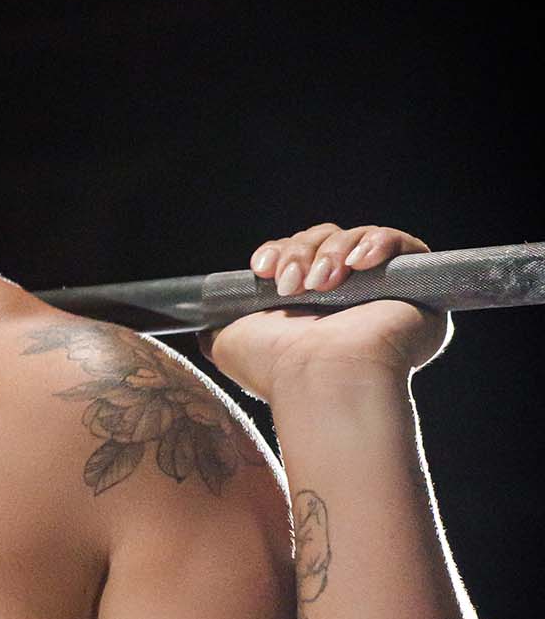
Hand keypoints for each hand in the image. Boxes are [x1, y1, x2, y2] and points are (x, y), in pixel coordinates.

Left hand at [196, 223, 452, 402]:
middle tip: (290, 285)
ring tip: (321, 286)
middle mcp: (348, 302)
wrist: (323, 380)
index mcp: (310, 310)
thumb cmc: (277, 367)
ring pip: (356, 239)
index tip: (260, 269)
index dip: (281, 253)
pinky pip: (403, 244)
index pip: (299, 257)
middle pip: (324, 241)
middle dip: (301, 253)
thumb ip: (218, 324)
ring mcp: (384, 293)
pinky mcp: (417, 287)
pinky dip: (377, 244)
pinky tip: (359, 265)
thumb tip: (201, 320)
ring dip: (331, 254)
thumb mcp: (229, 341)